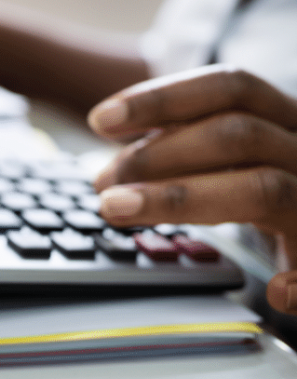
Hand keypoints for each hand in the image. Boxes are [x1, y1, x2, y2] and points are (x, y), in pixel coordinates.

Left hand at [87, 65, 296, 314]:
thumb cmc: (267, 192)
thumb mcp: (230, 161)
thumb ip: (180, 153)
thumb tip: (107, 174)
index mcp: (285, 120)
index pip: (230, 86)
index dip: (161, 98)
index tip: (100, 120)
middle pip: (237, 134)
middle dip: (157, 155)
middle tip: (102, 183)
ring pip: (264, 188)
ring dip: (178, 198)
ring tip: (117, 209)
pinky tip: (273, 292)